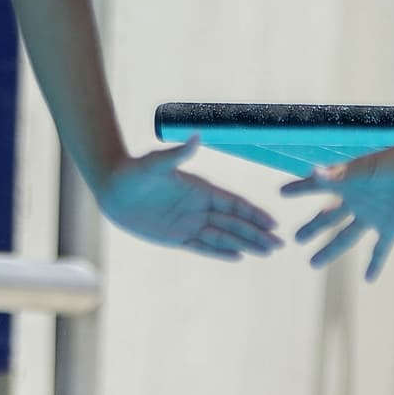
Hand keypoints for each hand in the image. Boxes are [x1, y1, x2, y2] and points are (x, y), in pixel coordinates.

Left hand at [97, 137, 283, 262]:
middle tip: (280, 244)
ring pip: (224, 237)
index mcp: (200, 189)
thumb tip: (196, 137)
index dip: (254, 213)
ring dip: (246, 243)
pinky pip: (203, 247)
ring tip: (268, 252)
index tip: (273, 222)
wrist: (113, 188)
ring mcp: (190, 222)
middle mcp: (199, 207)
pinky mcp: (177, 237)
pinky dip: (221, 252)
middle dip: (258, 233)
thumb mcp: (155, 164)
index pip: (234, 203)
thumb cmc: (134, 172)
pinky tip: (238, 256)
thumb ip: (178, 155)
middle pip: (235, 223)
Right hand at [282, 139, 393, 281]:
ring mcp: (373, 215)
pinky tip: (368, 279)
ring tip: (313, 263)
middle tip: (294, 238)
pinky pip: (380, 250)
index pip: (317, 186)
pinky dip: (374, 264)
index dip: (299, 188)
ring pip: (346, 238)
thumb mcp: (365, 169)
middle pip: (328, 218)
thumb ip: (339, 175)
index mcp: (348, 182)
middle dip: (312, 228)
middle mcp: (357, 200)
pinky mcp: (392, 228)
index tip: (281, 192)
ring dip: (329, 250)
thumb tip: (313, 173)